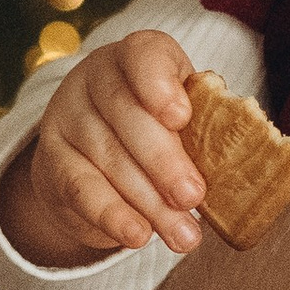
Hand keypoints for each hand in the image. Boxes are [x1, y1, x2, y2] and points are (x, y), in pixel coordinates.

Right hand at [5, 31, 205, 268]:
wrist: (92, 160)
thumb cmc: (158, 132)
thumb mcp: (184, 122)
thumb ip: (205, 133)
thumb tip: (238, 169)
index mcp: (139, 58)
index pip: (144, 54)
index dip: (159, 82)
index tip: (181, 117)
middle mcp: (96, 78)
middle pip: (126, 114)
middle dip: (164, 160)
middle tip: (193, 197)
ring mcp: (68, 116)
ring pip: (108, 158)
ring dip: (149, 202)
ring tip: (183, 235)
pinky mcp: (51, 159)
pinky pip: (81, 188)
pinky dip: (112, 214)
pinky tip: (137, 235)